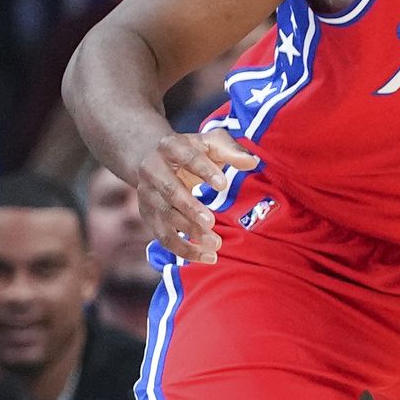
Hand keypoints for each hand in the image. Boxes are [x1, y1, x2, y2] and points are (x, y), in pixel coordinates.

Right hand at [132, 128, 257, 263]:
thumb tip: (252, 163)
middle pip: (169, 190)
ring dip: (189, 232)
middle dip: (190, 207)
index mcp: (170, 146)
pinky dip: (183, 249)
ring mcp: (147, 195)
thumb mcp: (211, 142)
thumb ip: (231, 150)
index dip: (204, 171)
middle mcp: (153, 170)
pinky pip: (163, 236)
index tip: (223, 186)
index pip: (187, 158)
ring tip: (215, 244)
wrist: (154, 159)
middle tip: (212, 222)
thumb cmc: (192, 150)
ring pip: (165, 216)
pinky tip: (206, 257)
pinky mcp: (148, 215)